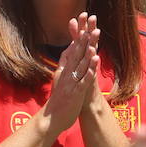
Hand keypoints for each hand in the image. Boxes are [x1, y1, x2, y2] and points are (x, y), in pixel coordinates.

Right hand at [40, 13, 99, 133]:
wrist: (50, 120)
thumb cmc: (57, 102)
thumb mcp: (60, 82)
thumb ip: (64, 69)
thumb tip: (67, 57)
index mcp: (62, 72)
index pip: (70, 52)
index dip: (77, 40)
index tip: (82, 27)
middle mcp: (66, 74)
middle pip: (76, 54)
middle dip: (84, 40)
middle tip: (90, 27)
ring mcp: (70, 83)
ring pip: (80, 63)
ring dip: (88, 49)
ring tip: (94, 38)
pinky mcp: (75, 92)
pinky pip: (84, 78)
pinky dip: (90, 68)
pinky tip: (95, 59)